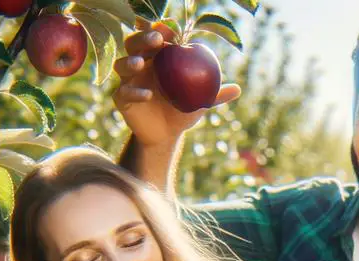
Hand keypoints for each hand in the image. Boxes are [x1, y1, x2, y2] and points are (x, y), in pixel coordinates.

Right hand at [112, 21, 241, 146]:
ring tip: (141, 63)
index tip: (170, 28)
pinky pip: (123, 93)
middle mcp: (140, 65)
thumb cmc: (183, 110)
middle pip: (133, 43)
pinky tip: (148, 95)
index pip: (154, 36)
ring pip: (121, 65)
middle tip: (155, 39)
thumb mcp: (201, 102)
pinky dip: (134, 92)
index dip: (158, 29)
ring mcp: (129, 81)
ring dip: (130, 61)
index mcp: (157, 58)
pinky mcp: (121, 99)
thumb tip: (237, 89)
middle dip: (142, 37)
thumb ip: (216, 94)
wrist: (166, 135)